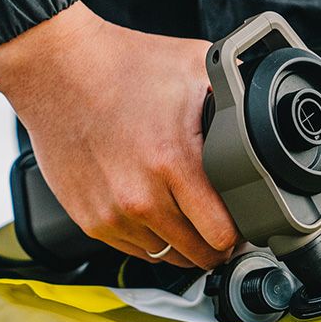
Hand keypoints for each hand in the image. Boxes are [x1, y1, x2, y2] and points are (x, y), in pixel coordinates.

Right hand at [0, 1, 239, 268]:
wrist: (56, 70)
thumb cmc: (121, 65)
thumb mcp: (193, 65)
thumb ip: (234, 94)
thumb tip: (265, 107)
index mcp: (173, 162)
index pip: (221, 234)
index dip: (239, 234)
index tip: (241, 227)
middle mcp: (140, 197)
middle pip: (196, 254)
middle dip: (213, 245)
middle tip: (216, 226)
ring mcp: (111, 213)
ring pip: (164, 256)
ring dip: (179, 242)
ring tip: (182, 216)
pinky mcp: (88, 218)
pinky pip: (132, 249)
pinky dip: (146, 238)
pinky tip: (150, 212)